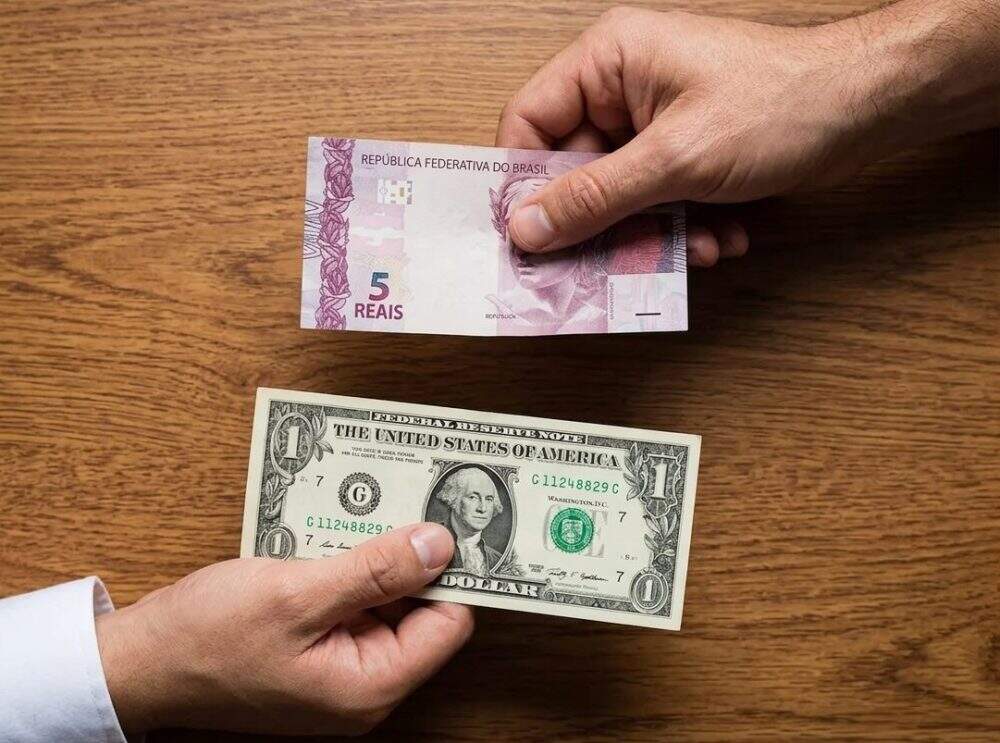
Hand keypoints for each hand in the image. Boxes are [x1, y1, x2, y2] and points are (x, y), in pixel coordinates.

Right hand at [95, 523, 472, 735]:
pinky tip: (336, 532)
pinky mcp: (320, 647)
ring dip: (378, 556)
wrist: (141, 662)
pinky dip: (349, 567)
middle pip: (421, 609)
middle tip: (414, 497)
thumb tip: (440, 545)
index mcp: (370, 685)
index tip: (452, 518)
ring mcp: (341, 666)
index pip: (448, 623)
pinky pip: (353, 601)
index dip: (452, 571)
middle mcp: (365, 682)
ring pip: (387, 599)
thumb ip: (376, 572)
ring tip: (374, 505)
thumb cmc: (208, 637)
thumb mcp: (297, 594)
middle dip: (414, 556)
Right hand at [497, 2, 999, 265]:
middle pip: (572, 170)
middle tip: (609, 262)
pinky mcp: (682, 152)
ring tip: (694, 244)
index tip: (527, 236)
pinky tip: (720, 234)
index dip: (520, 182)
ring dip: (650, 233)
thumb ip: (594, 197)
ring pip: (616, 196)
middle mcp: (623, 88)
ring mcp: (654, 122)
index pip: (528, 122)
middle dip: (603, 221)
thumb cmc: (782, 105)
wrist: (866, 110)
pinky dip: (680, 227)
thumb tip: (528, 227)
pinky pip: (653, 201)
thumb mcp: (675, 160)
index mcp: (608, 61)